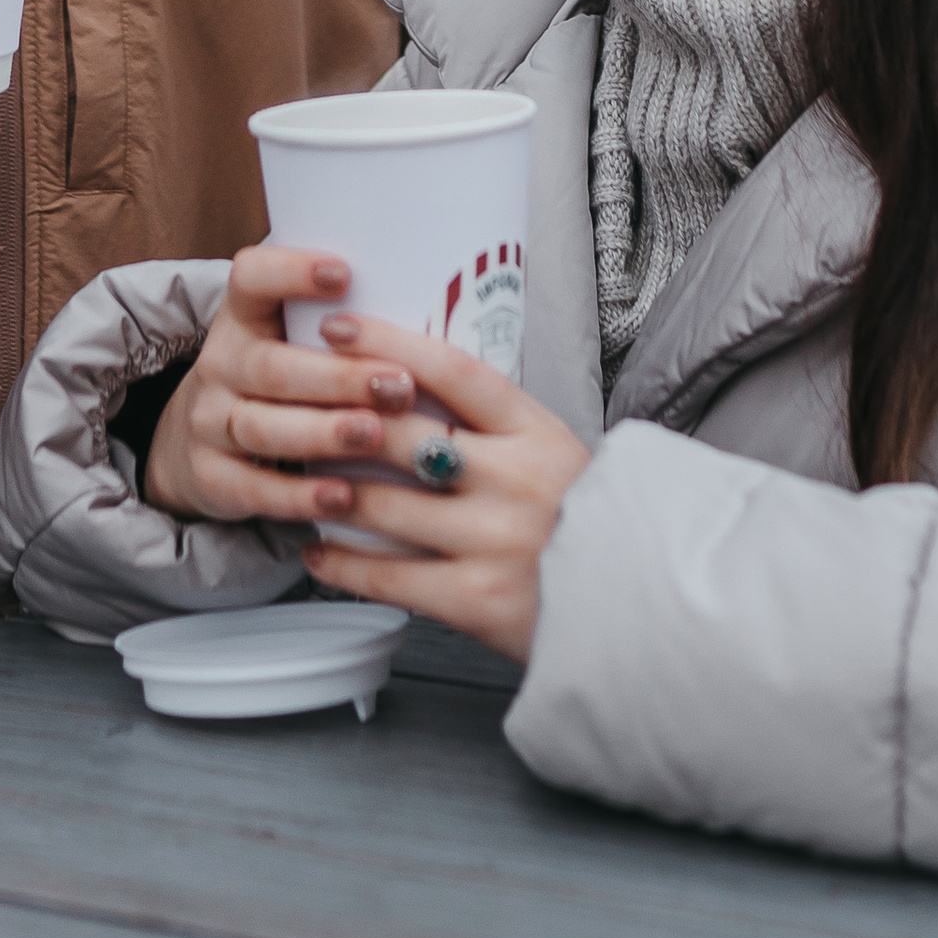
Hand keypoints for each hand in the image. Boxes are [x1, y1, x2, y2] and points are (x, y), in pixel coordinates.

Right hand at [143, 246, 420, 523]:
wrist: (201, 443)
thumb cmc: (283, 379)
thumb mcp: (290, 341)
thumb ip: (344, 328)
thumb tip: (436, 308)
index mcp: (243, 316)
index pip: (252, 278)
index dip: (291, 272)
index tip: (344, 274)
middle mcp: (220, 364)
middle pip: (273, 367)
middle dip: (340, 377)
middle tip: (400, 385)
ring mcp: (208, 423)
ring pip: (263, 428)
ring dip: (324, 433)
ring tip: (375, 435)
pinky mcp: (209, 478)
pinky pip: (253, 489)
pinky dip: (299, 496)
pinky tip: (343, 497)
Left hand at [300, 315, 590, 664]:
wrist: (646, 611)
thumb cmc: (591, 526)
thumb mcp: (558, 456)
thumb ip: (498, 428)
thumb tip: (416, 385)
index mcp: (539, 433)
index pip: (454, 371)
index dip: (391, 343)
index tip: (340, 326)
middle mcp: (516, 479)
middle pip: (403, 434)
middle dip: (339, 418)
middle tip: (292, 404)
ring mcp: (494, 540)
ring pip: (382, 506)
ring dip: (327, 491)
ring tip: (297, 482)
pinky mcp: (477, 599)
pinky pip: (387, 577)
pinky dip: (341, 562)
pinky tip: (317, 551)